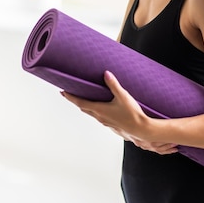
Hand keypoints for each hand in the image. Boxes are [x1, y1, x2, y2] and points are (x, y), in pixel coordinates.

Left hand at [61, 71, 177, 154]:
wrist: (141, 129)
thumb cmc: (132, 113)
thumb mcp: (123, 96)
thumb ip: (114, 84)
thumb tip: (106, 73)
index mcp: (99, 109)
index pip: (80, 102)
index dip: (70, 97)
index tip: (62, 92)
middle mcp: (100, 117)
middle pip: (83, 108)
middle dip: (75, 101)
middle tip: (68, 94)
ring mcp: (105, 122)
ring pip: (91, 113)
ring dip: (85, 106)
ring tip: (83, 100)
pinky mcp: (111, 124)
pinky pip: (99, 117)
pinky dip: (94, 111)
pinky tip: (100, 109)